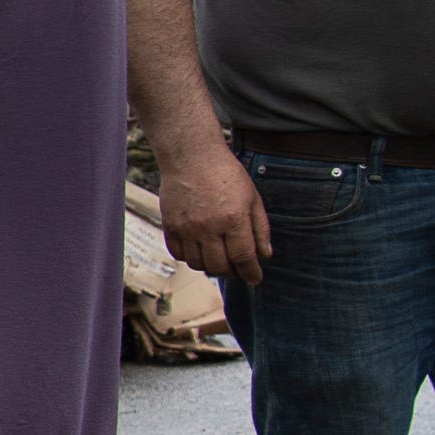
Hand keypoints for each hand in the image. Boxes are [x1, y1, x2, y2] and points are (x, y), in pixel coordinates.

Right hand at [155, 138, 271, 288]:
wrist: (191, 156)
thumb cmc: (226, 174)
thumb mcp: (252, 198)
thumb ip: (260, 228)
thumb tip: (264, 255)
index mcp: (234, 219)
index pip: (244, 258)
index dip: (251, 273)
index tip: (255, 278)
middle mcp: (209, 227)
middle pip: (220, 266)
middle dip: (232, 273)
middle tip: (238, 269)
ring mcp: (187, 228)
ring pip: (198, 264)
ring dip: (211, 267)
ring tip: (218, 259)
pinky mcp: (170, 225)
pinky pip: (179, 254)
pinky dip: (190, 258)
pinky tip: (199, 249)